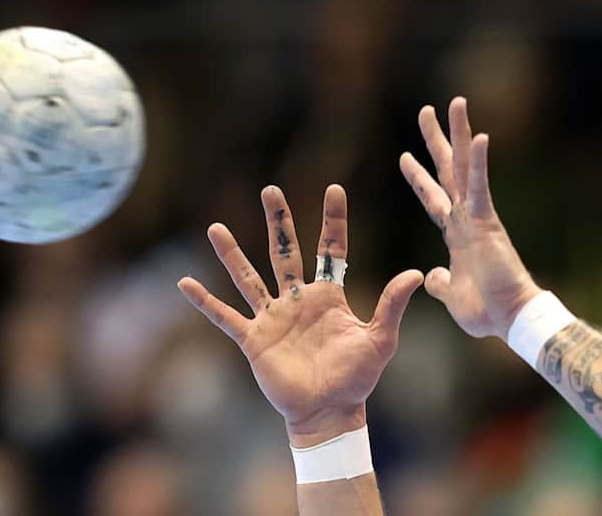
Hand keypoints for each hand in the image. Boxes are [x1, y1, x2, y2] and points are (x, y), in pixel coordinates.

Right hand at [178, 185, 422, 446]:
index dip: (334, 220)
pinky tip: (185, 284)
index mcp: (328, 295)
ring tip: (215, 229)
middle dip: (279, 222)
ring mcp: (272, 318)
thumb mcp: (379, 339)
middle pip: (284, 252)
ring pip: (248, 278)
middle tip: (271, 190)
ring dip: (231, 254)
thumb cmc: (356, 378)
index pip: (331, 249)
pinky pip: (225, 317)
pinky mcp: (254, 340)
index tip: (334, 189)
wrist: (329, 411)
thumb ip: (391, 305)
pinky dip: (205, 302)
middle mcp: (297, 299)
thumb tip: (416, 274)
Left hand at [399, 97, 541, 340]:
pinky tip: (479, 136)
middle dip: (436, 140)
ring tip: (454, 102)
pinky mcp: (488, 222)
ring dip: (459, 133)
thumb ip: (440, 283)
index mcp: (457, 235)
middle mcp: (466, 218)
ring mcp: (477, 216)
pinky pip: (480, 187)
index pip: (433, 198)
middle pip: (447, 171)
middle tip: (426, 110)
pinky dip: (480, 163)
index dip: (418, 178)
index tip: (404, 156)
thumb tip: (431, 276)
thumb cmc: (486, 312)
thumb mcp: (451, 296)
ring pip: (464, 166)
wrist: (509, 319)